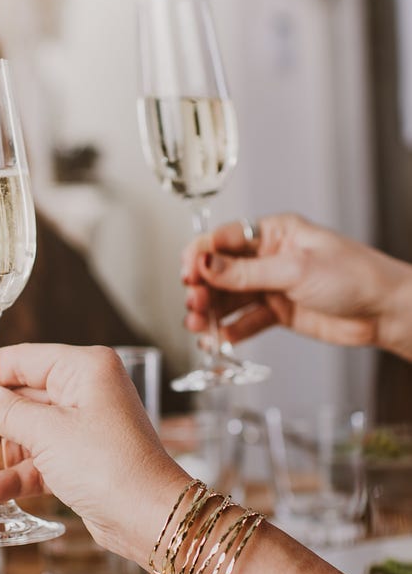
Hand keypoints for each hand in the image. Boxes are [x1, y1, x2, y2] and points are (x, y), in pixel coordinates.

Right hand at [0, 344, 187, 561]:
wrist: (150, 519)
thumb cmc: (111, 466)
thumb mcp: (48, 433)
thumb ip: (6, 412)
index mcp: (83, 369)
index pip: (22, 360)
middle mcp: (84, 393)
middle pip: (18, 401)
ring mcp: (83, 428)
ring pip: (24, 435)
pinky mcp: (81, 462)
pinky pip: (37, 461)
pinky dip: (12, 476)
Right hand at [181, 213, 411, 351]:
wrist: (387, 312)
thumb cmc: (355, 276)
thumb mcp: (295, 269)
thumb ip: (246, 272)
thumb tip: (205, 264)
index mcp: (274, 233)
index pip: (224, 239)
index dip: (201, 255)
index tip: (187, 273)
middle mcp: (268, 257)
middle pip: (220, 271)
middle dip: (202, 288)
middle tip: (194, 305)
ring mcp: (272, 285)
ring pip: (229, 298)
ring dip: (211, 312)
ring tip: (199, 327)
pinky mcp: (278, 312)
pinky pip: (245, 321)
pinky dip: (230, 331)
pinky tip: (219, 340)